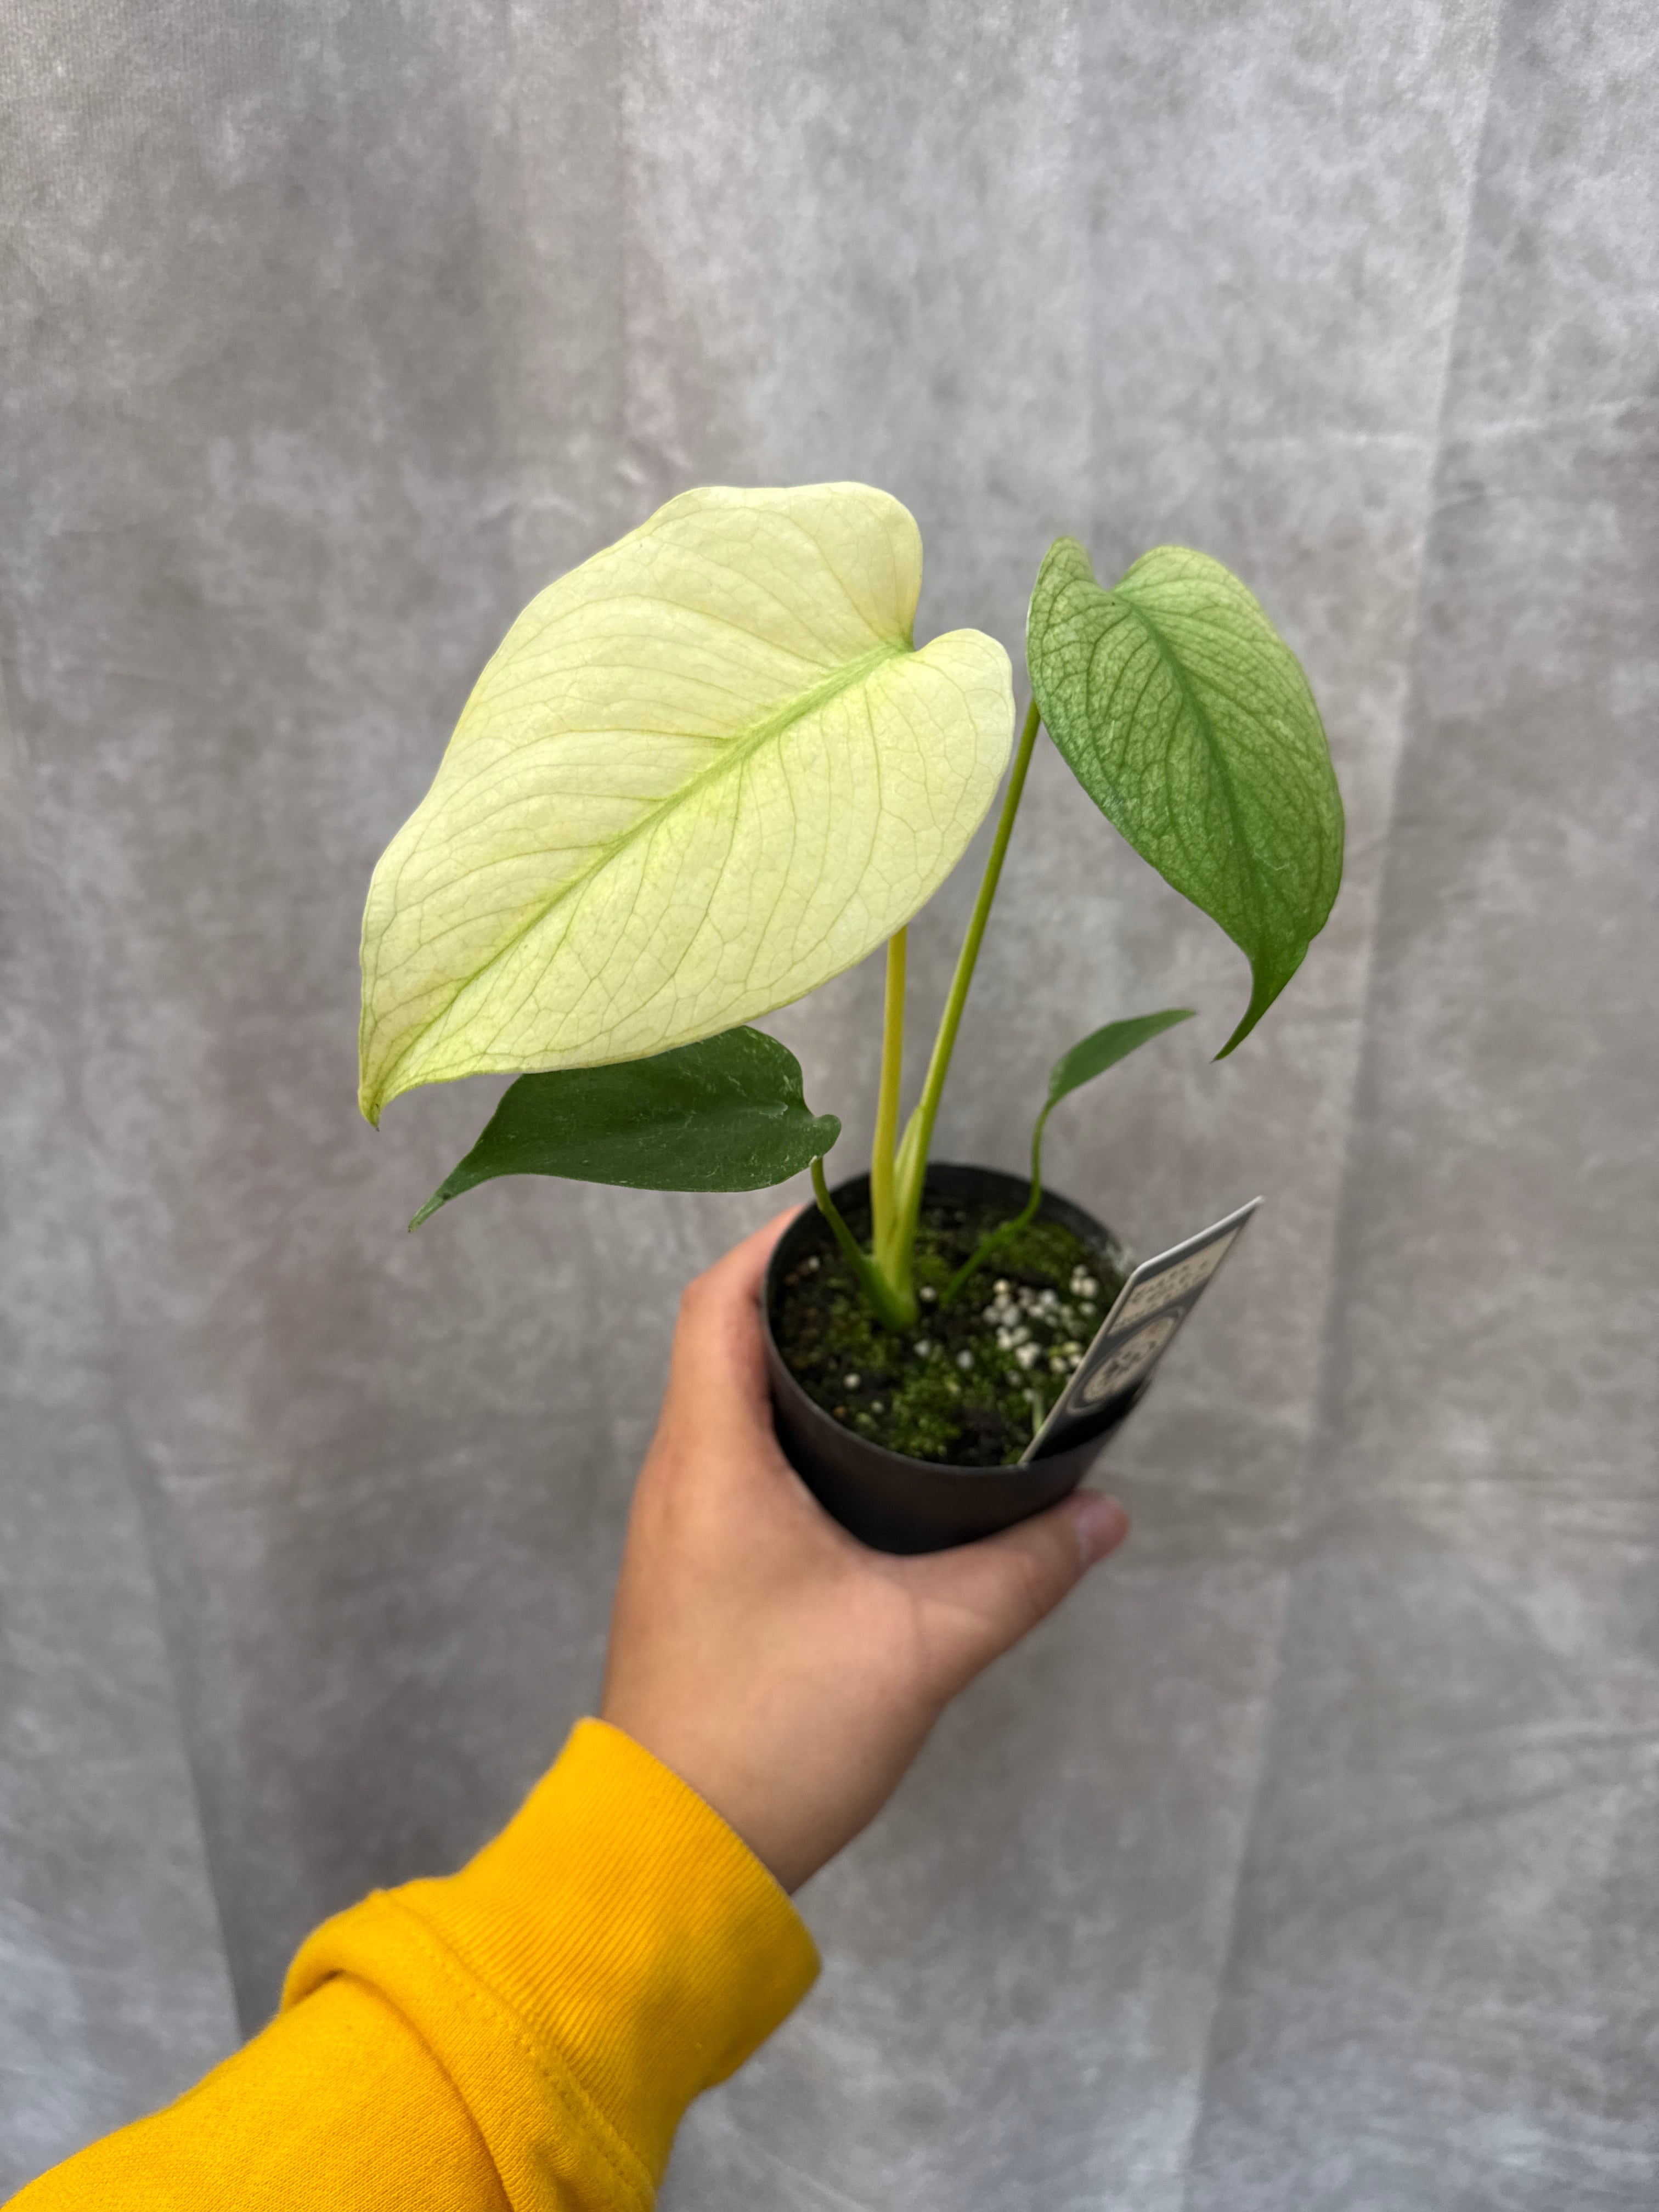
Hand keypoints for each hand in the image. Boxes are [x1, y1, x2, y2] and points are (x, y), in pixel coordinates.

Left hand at [600, 1211, 1128, 1891]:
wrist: (675, 1856)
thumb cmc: (776, 1733)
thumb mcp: (922, 1645)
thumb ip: (1021, 1570)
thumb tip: (1103, 1513)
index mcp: (710, 1458)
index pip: (718, 1301)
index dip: (781, 1242)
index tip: (858, 1217)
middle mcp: (680, 1475)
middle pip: (722, 1337)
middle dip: (810, 1295)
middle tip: (909, 1281)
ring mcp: (679, 1526)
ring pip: (728, 1403)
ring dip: (800, 1366)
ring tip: (898, 1350)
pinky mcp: (693, 1572)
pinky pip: (735, 1460)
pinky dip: (791, 1429)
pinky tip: (864, 1458)